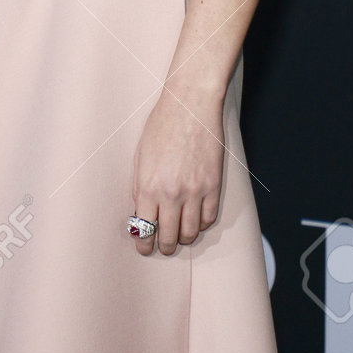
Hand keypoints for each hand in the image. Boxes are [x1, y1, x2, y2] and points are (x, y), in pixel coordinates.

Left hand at [130, 92, 223, 256]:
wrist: (190, 104)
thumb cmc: (161, 125)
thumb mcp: (140, 155)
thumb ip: (139, 185)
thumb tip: (142, 210)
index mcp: (147, 185)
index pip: (144, 229)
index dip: (143, 243)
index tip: (144, 247)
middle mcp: (170, 193)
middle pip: (167, 237)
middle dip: (163, 246)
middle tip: (162, 246)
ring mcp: (194, 191)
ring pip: (190, 233)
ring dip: (183, 238)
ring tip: (178, 235)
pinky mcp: (213, 186)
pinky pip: (208, 218)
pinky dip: (201, 224)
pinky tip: (195, 219)